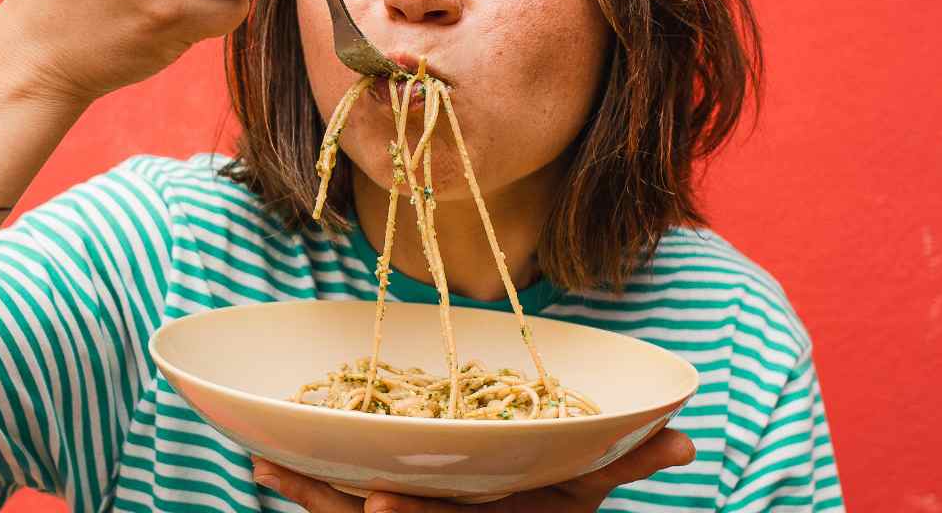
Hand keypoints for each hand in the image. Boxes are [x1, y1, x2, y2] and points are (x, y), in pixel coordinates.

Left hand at [251, 427, 695, 511]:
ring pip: (346, 509)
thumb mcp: (592, 485)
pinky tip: (262, 456)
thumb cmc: (552, 501)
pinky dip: (303, 482)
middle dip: (329, 505)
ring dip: (302, 491)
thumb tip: (685, 437)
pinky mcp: (384, 495)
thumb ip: (632, 459)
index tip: (374, 505)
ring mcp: (414, 512)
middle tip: (274, 477)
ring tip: (256, 463)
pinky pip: (336, 497)